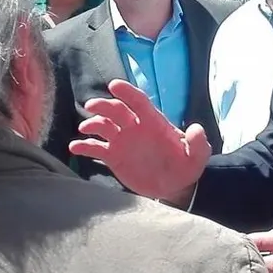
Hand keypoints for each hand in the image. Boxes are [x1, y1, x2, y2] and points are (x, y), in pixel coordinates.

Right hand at [69, 79, 209, 202]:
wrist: (174, 186)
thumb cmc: (186, 167)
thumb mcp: (197, 157)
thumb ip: (198, 143)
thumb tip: (197, 129)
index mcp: (154, 123)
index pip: (139, 102)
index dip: (128, 92)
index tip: (114, 85)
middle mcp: (135, 127)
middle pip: (117, 111)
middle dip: (104, 106)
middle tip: (91, 106)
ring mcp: (122, 141)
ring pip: (103, 127)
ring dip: (92, 124)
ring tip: (85, 128)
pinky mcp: (113, 156)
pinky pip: (96, 148)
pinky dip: (84, 146)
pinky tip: (75, 147)